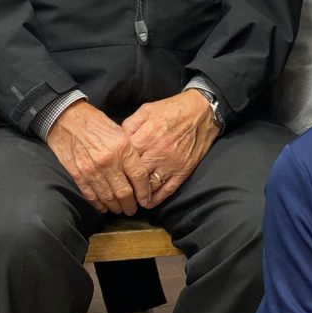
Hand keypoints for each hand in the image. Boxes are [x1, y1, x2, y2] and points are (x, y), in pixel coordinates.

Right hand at [46, 101, 152, 214]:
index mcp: (122, 148)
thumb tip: (139, 172)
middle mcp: (109, 161)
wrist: (66, 119)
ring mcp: (92, 170)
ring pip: (108, 198)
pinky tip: (103, 207)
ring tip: (120, 209)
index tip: (146, 199)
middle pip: (125, 192)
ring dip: (116, 207)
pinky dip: (99, 205)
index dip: (145, 192)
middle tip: (132, 209)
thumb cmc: (95, 123)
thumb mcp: (120, 131)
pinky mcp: (78, 175)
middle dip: (130, 205)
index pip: (139, 176)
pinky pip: (91, 196)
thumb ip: (129, 151)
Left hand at [120, 91, 219, 206]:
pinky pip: (168, 189)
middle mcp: (158, 152)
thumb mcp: (146, 110)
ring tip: (129, 199)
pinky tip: (148, 202)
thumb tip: (117, 138)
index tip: (109, 172)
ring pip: (150, 186)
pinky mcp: (183, 171)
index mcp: (146, 136)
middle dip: (124, 184)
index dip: (115, 166)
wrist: (202, 111)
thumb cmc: (172, 109)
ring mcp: (171, 164)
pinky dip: (157, 199)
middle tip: (115, 190)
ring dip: (138, 195)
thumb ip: (130, 124)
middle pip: (135, 175)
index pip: (124, 158)